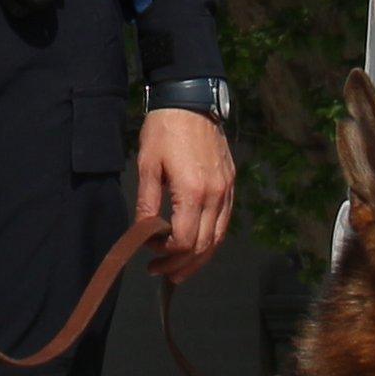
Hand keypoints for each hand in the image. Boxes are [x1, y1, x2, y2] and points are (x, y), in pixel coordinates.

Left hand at [136, 108, 235, 282]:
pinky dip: (210, 240)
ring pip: (218, 238)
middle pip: (203, 245)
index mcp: (192, 192)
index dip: (165, 252)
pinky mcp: (230, 186)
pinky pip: (224, 223)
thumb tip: (143, 232)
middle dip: (181, 264)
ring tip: (179, 270)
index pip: (183, 239)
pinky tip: (196, 245)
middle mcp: (215, 196)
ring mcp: (227, 192)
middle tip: (160, 273)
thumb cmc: (164, 130)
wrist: (192, 102)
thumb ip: (147, 202)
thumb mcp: (147, 164)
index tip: (147, 250)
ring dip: (199, 259)